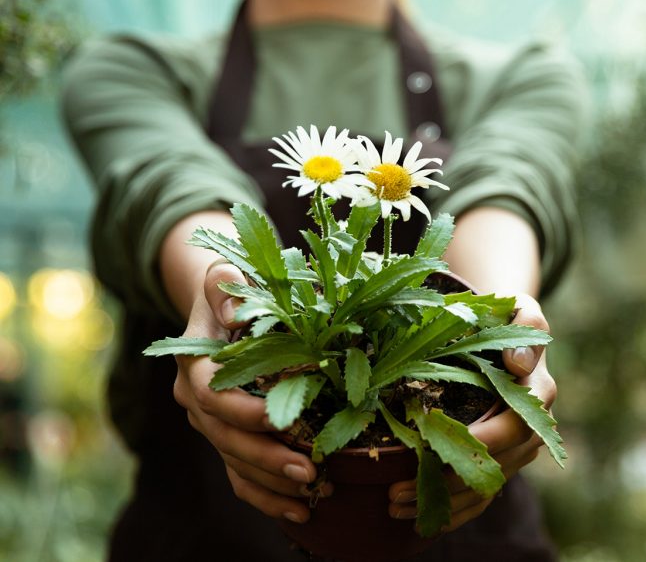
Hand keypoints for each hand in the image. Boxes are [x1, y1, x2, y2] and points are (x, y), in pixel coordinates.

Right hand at [170, 261, 330, 522]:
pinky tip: (300, 511)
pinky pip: (241, 477)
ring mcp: (211, 424)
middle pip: (225, 439)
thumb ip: (225, 285)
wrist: (218, 304)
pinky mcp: (229, 439)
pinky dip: (267, 496)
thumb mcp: (225, 273)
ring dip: (271, 483)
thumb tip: (231, 311)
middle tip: (309, 470)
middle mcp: (196, 400)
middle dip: (266, 458)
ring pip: (234, 464)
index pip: (211, 394)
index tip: (279, 420)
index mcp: (194, 362)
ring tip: (313, 492)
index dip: (242, 411)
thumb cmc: (230, 285)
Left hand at [387, 294, 556, 531]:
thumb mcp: (520, 307)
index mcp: (537, 393)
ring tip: (394, 504)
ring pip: (485, 489)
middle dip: (447, 481)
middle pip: (495, 468)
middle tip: (396, 487)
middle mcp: (531, 429)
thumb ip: (528, 323)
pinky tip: (415, 518)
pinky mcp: (499, 463)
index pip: (514, 427)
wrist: (507, 332)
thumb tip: (519, 363)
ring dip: (441, 502)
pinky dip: (450, 512)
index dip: (480, 441)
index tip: (434, 443)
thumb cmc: (507, 316)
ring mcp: (515, 451)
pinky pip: (480, 498)